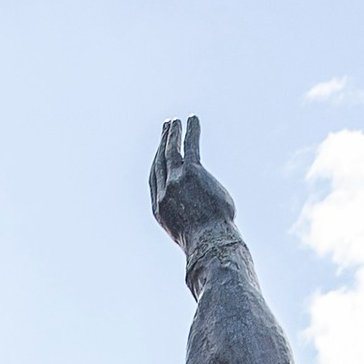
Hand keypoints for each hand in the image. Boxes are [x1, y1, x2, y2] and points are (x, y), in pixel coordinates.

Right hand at [148, 114, 236, 249]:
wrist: (210, 243)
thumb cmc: (206, 243)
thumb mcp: (191, 233)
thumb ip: (189, 219)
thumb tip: (202, 216)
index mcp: (159, 210)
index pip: (154, 180)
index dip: (156, 163)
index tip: (160, 151)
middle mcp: (163, 194)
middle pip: (159, 163)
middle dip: (161, 144)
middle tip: (165, 130)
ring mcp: (174, 183)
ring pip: (169, 152)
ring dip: (171, 135)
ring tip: (175, 122)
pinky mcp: (190, 173)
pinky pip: (189, 147)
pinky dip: (190, 132)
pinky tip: (192, 120)